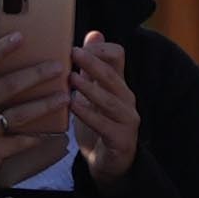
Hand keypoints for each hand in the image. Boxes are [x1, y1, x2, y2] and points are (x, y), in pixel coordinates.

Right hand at [0, 33, 73, 189]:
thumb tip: (17, 65)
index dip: (0, 50)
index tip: (20, 37)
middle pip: (8, 86)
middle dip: (36, 75)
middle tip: (58, 67)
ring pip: (19, 114)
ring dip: (45, 104)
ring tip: (64, 97)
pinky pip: (19, 141)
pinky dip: (36, 137)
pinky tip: (50, 133)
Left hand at [67, 34, 143, 184]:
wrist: (108, 163)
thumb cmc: (98, 124)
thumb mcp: (93, 93)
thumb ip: (93, 67)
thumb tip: (94, 34)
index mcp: (118, 84)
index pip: (118, 55)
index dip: (100, 48)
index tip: (78, 48)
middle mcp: (126, 98)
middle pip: (112, 74)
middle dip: (92, 62)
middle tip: (72, 53)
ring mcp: (127, 119)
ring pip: (110, 99)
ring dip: (89, 87)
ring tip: (71, 78)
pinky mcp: (121, 139)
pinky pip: (104, 124)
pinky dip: (88, 114)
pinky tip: (73, 106)